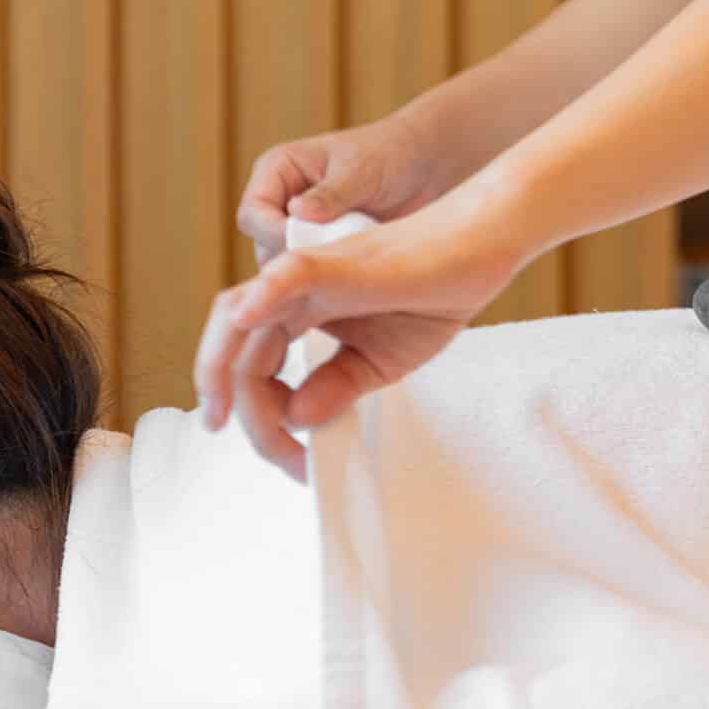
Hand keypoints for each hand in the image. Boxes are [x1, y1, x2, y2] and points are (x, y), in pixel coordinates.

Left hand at [195, 187, 531, 480]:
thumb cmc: (435, 292)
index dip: (258, 417)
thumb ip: (336, 386)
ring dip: (227, 370)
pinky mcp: (343, 262)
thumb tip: (296, 417)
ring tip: (235, 417)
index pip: (252, 364)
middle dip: (239, 409)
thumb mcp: (380, 361)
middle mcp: (295, 292)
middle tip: (274, 453)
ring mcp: (314, 275)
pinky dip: (262, 295)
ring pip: (242, 315)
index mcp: (302, 313)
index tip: (292, 459)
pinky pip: (290, 274)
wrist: (480, 248)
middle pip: (235, 348)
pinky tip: (249, 318)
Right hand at [236, 108, 454, 264]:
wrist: (425, 168)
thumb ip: (331, 193)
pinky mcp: (321, 251)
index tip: (305, 248)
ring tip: (347, 275)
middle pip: (264, 247)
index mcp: (277, 171)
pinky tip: (353, 285)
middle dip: (294, 259)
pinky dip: (330, 280)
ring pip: (287, 267)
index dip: (272, 234)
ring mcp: (300, 230)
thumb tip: (297, 212)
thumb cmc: (389, 154)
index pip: (253, 213)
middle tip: (330, 269)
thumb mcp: (360, 171)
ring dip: (314, 272)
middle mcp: (280, 203)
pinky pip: (312, 275)